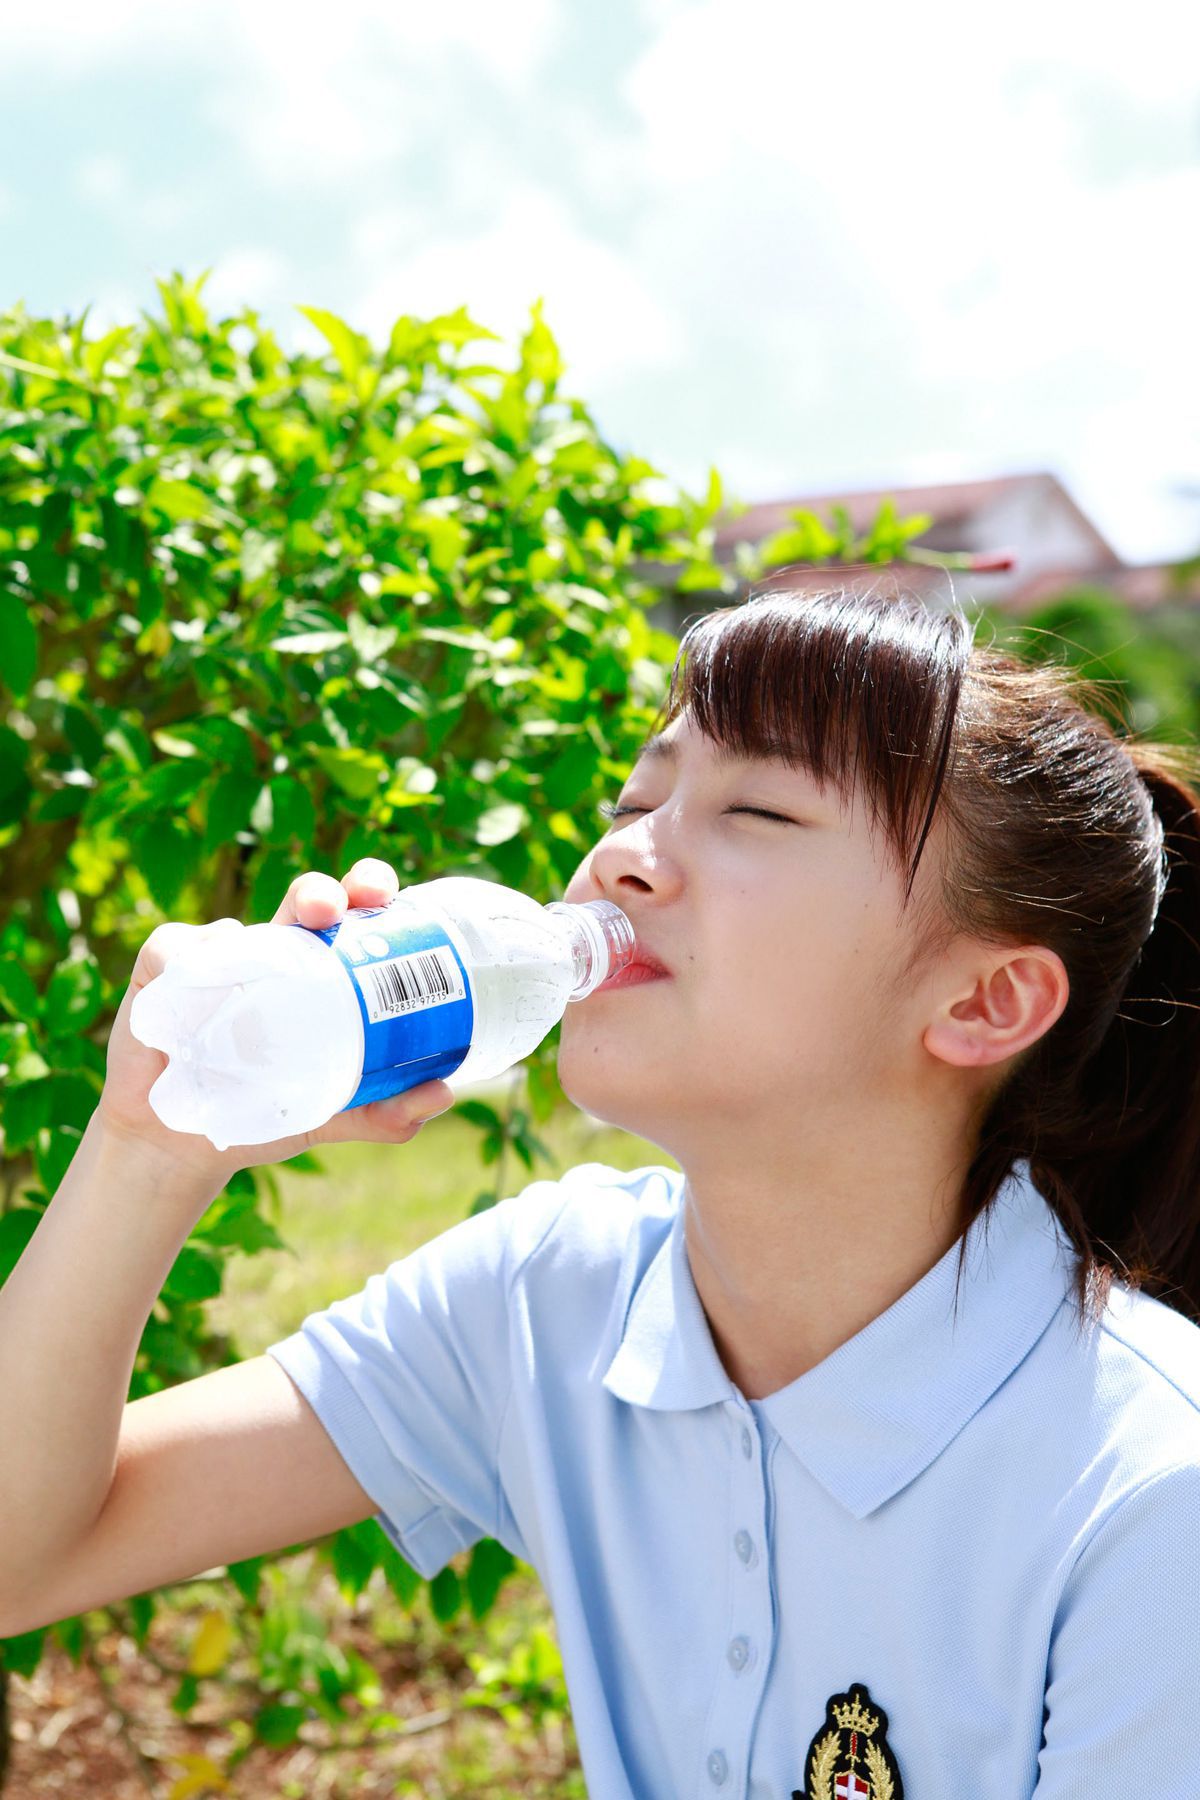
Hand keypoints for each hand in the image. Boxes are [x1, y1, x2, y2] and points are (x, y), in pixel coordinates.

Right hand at [98, 858, 455, 1186]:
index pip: (357, 914)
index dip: (372, 891)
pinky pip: (173, 948)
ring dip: (244, 936)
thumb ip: (386, 1112)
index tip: (388, 898)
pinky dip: (183, 959)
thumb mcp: (333, 1118)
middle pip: (307, 899)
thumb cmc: (264, 1114)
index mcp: (325, 970)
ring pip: (237, 925)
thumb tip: (442, 1094)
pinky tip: (187, 986)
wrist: (182, 1146)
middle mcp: (277, 954)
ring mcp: (219, 957)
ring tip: (249, 967)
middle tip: (331, 911)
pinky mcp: (162, 970)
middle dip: (323, 891)